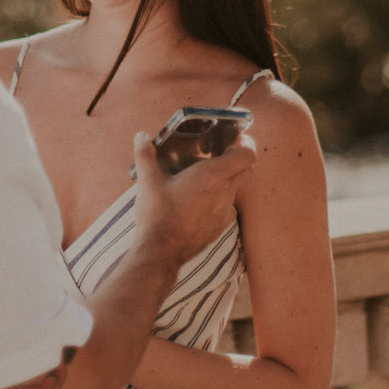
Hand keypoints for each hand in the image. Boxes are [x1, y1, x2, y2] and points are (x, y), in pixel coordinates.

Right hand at [131, 126, 256, 279]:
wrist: (160, 252)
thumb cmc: (157, 213)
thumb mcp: (147, 180)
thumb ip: (145, 155)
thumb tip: (141, 136)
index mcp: (212, 176)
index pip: (247, 155)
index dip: (246, 144)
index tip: (235, 140)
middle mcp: (224, 193)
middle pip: (246, 170)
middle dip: (237, 160)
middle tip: (218, 154)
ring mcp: (224, 213)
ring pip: (235, 190)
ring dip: (226, 182)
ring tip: (203, 179)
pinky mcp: (219, 229)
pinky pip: (226, 209)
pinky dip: (218, 202)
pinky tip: (199, 203)